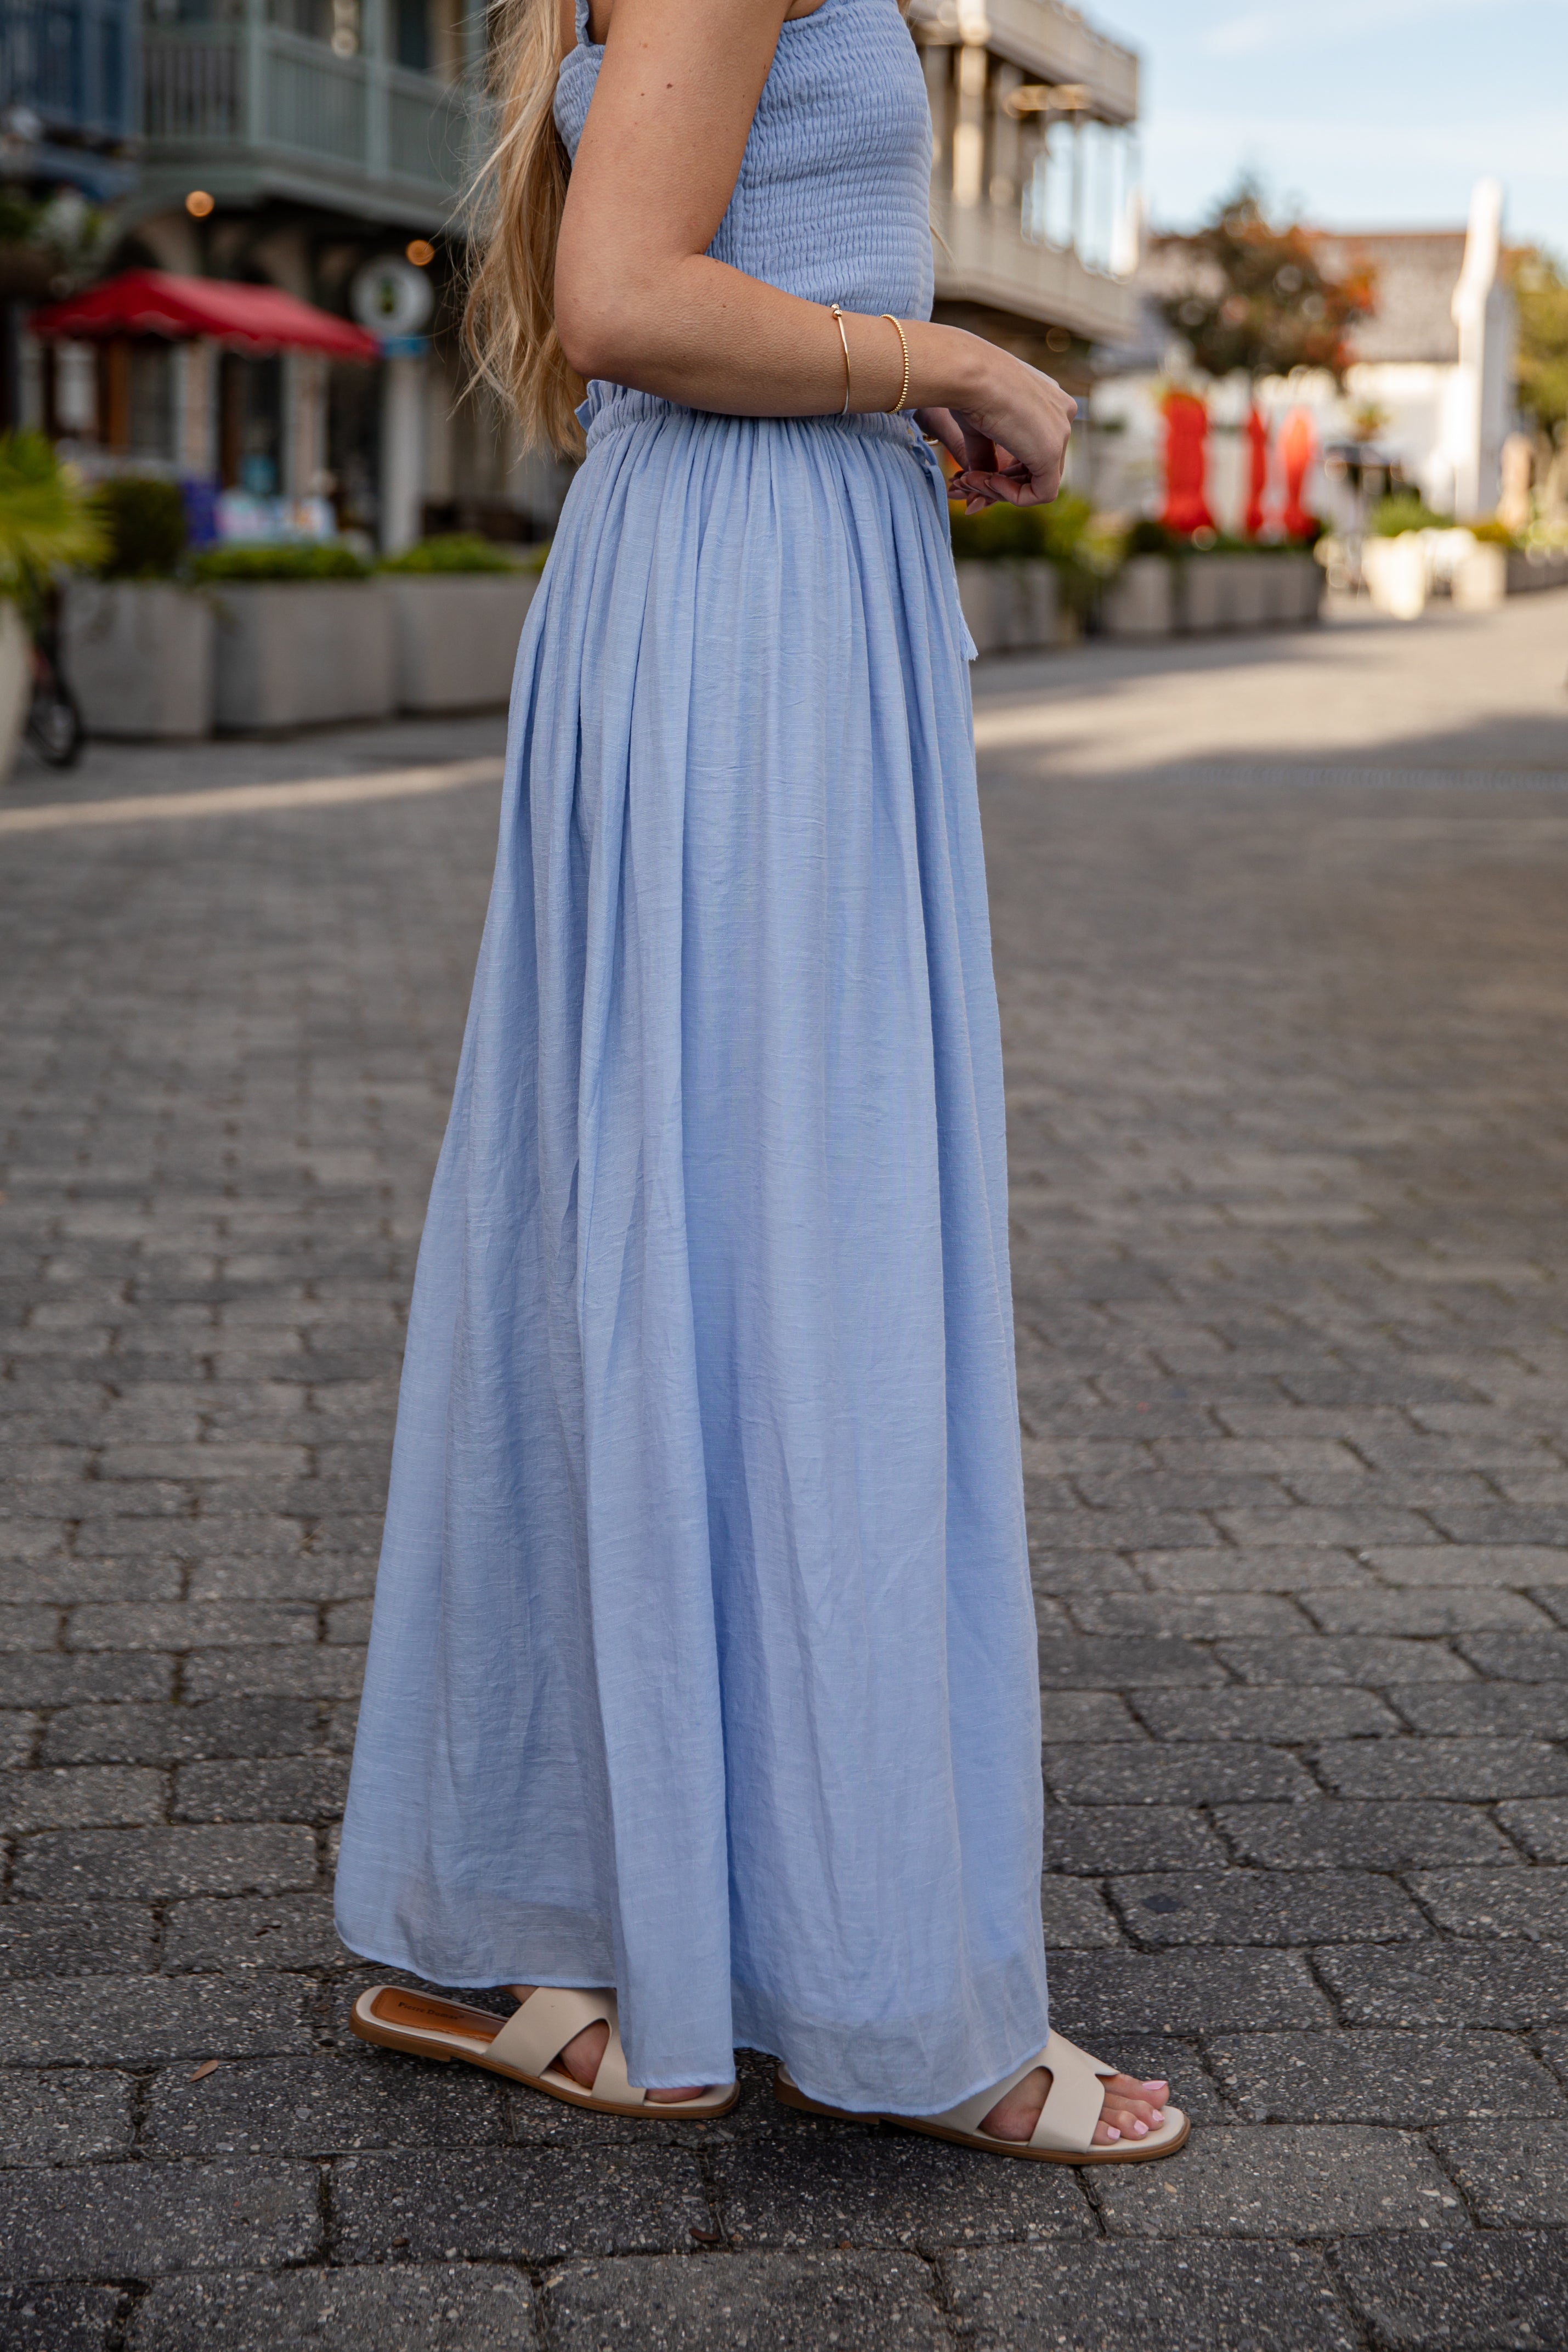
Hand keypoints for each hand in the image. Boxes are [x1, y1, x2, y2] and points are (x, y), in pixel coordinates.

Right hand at [915, 352, 1077, 511]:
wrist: (967, 374)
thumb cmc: (966, 388)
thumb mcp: (979, 427)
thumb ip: (986, 456)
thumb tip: (980, 481)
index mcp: (1049, 400)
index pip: (1035, 448)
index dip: (1004, 469)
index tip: (972, 472)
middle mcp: (1062, 413)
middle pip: (1040, 467)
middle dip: (1003, 483)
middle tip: (968, 481)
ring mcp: (1061, 431)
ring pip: (1042, 482)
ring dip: (1003, 490)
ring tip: (972, 480)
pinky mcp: (1051, 452)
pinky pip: (1042, 493)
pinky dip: (1013, 496)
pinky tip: (989, 482)